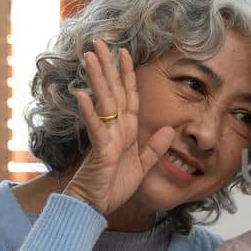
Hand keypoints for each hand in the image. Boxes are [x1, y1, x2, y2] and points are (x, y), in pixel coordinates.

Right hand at [62, 39, 174, 216]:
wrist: (94, 207)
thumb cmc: (112, 186)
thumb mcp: (142, 166)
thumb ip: (154, 148)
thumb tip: (168, 129)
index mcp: (126, 131)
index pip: (128, 96)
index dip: (127, 75)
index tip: (124, 53)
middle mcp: (114, 129)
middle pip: (113, 92)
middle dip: (107, 66)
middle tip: (99, 42)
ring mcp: (106, 137)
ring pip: (103, 102)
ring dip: (97, 79)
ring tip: (89, 57)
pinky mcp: (100, 150)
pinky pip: (96, 128)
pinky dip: (89, 112)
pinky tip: (82, 94)